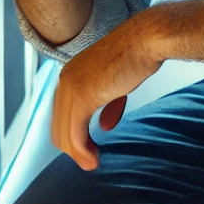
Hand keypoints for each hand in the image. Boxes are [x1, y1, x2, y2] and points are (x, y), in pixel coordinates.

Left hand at [51, 14, 163, 170]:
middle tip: (89, 161)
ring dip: (77, 154)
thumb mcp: (117, 84)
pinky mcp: (84, 95)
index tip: (86, 148)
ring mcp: (72, 87)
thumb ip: (108, 104)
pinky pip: (76, 132)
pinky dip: (82, 150)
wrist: (145, 40)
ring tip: (91, 163)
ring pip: (64, 132)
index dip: (71, 134)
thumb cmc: (135, 55)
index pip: (60, 113)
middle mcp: (65, 79)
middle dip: (72, 148)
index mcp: (70, 74)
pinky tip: (93, 158)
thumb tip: (106, 126)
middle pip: (58, 125)